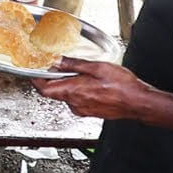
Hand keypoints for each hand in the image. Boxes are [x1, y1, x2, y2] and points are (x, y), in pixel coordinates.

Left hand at [31, 57, 150, 119]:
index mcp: (74, 91)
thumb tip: (58, 61)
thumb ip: (75, 64)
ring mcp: (82, 109)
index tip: (33, 70)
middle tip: (57, 66)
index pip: (44, 89)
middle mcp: (75, 103)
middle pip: (53, 92)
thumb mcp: (97, 67)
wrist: (138, 103)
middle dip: (53, 78)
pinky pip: (76, 100)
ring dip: (67, 84)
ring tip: (79, 73)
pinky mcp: (89, 112)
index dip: (36, 79)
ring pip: (65, 95)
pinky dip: (76, 90)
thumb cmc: (122, 87)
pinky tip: (88, 83)